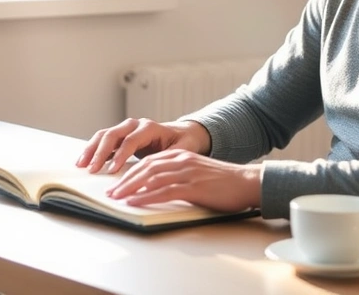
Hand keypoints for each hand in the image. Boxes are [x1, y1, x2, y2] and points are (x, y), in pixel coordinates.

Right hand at [75, 118, 210, 173]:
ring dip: (91, 149)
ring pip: (104, 135)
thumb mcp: (182, 150)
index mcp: (150, 127)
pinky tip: (84, 162)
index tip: (112, 170)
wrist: (183, 134)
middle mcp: (135, 125)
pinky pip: (103, 140)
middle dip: (100, 152)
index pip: (131, 140)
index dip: (120, 155)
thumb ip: (169, 158)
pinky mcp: (121, 136)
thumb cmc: (184, 142)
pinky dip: (92, 150)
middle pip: (113, 134)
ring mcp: (126, 129)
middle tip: (92, 169)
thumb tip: (156, 171)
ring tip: (81, 165)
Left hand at [106, 149, 262, 212]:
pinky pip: (164, 191)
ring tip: (117, 198)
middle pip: (145, 168)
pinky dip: (146, 197)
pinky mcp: (193, 187)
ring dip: (130, 189)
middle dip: (125, 180)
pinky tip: (134, 202)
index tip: (117, 182)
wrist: (248, 182)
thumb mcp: (197, 173)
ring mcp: (187, 173)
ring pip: (151, 178)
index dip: (130, 172)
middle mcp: (181, 161)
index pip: (148, 162)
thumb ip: (178, 177)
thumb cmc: (224, 182)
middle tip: (111, 192)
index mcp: (181, 156)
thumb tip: (157, 189)